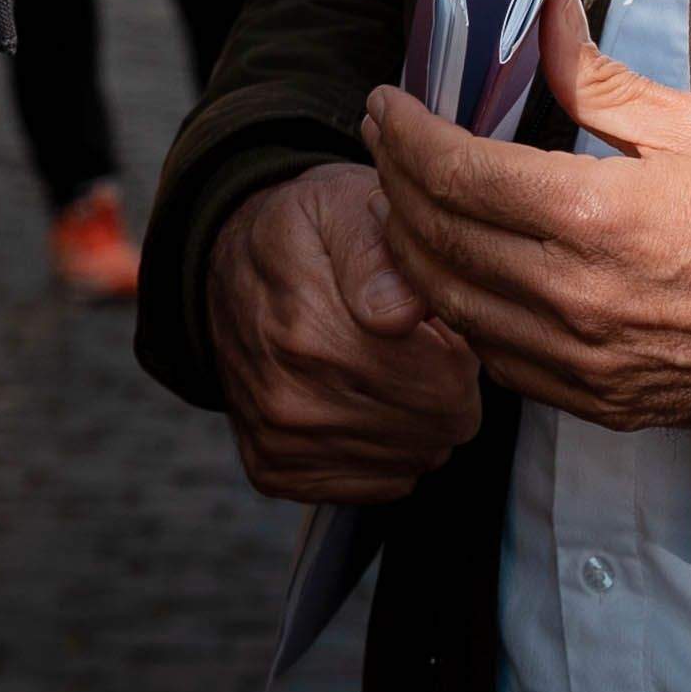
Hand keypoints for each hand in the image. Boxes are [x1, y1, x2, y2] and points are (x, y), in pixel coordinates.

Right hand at [209, 162, 485, 500]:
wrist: (230, 266)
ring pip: (413, 461)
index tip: (433, 320)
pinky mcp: (273, 471)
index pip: (444, 386)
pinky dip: (389, 450)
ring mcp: (279, 442)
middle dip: (448, 386)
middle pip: (435, 428)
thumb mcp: (344, 205)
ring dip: (420, 418)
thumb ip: (379, 252)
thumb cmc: (307, 231)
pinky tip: (367, 401)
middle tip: (421, 344)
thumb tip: (403, 313)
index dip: (460, 351)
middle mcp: (287, 399)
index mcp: (310, 330)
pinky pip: (379, 486)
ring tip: (391, 367)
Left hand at [368, 0, 690, 433]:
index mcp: (592, 216)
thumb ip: (598, 80)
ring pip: (450, 305)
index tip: (386, 106)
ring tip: (399, 203)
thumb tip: (545, 16)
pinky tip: (452, 274)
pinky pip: (491, 356)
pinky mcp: (589, 400)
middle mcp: (568, 296)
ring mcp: (575, 359)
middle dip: (394, 184)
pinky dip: (456, 310)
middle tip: (382, 143)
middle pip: (437, 238)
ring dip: (409, 250)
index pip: (458, 174)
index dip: (407, 136)